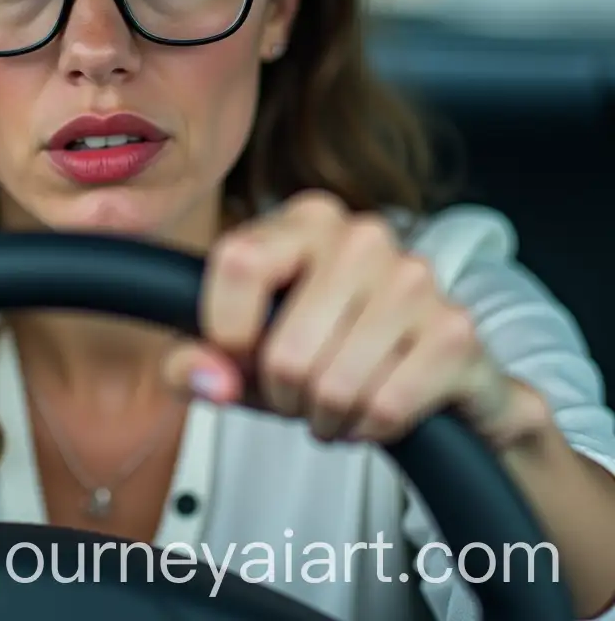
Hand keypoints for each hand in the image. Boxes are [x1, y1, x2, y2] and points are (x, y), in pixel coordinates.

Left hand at [164, 190, 550, 447]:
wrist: (432, 378)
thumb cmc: (322, 351)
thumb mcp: (240, 353)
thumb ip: (193, 361)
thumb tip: (212, 378)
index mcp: (305, 221)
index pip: (238, 262)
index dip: (226, 331)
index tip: (239, 354)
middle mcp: (363, 236)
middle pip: (285, 348)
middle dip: (282, 393)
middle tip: (297, 391)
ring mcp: (415, 278)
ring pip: (334, 386)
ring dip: (326, 416)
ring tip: (334, 403)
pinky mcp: (455, 331)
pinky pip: (386, 406)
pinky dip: (370, 427)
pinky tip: (372, 413)